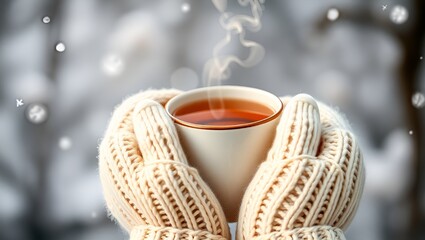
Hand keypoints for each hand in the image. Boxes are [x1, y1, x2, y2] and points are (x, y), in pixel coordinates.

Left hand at [99, 89, 229, 238]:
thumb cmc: (176, 209)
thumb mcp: (168, 167)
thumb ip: (154, 132)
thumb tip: (145, 104)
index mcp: (116, 151)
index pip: (134, 107)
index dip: (161, 97)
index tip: (187, 99)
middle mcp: (114, 162)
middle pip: (137, 122)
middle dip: (163, 111)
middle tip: (191, 113)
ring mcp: (124, 177)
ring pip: (143, 138)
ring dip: (165, 128)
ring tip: (190, 130)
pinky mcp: (135, 188)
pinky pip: (148, 155)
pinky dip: (164, 146)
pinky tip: (183, 152)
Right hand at [237, 94, 364, 239]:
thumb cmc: (285, 205)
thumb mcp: (291, 160)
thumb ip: (301, 126)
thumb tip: (304, 98)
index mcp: (343, 151)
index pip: (320, 113)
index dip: (295, 105)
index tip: (272, 107)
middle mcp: (348, 165)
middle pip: (319, 129)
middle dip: (295, 121)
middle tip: (269, 124)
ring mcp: (339, 182)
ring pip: (315, 147)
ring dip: (294, 139)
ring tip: (271, 143)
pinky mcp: (328, 196)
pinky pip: (312, 165)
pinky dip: (297, 158)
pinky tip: (280, 165)